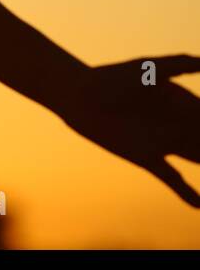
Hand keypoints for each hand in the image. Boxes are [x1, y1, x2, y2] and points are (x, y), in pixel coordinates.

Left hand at [57, 55, 199, 205]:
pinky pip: (171, 178)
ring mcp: (163, 142)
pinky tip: (197, 205)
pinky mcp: (146, 157)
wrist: (79, 96)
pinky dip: (185, 192)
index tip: (196, 114)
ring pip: (197, 157)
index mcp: (182, 102)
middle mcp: (177, 124)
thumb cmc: (112, 78)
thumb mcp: (148, 69)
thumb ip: (179, 64)